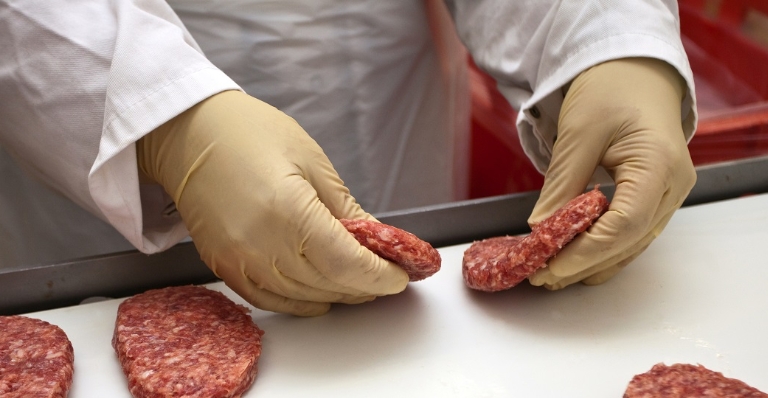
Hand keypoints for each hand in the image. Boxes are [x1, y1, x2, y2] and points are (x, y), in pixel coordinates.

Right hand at [137, 90, 408, 315]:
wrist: (188, 133)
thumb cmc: (250, 133)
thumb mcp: (311, 161)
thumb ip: (345, 208)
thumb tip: (376, 239)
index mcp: (289, 210)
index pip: (346, 263)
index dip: (379, 275)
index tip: (400, 273)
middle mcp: (261, 243)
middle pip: (328, 284)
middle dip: (365, 285)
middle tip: (387, 275)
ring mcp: (238, 260)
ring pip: (303, 297)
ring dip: (338, 294)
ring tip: (360, 283)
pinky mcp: (223, 266)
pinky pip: (269, 301)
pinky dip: (301, 303)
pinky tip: (321, 295)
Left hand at [527, 58, 695, 288]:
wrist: (634, 72)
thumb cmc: (610, 90)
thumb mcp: (578, 132)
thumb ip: (562, 183)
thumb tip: (540, 229)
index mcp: (659, 163)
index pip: (626, 223)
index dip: (587, 251)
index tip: (549, 265)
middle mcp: (674, 185)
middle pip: (630, 241)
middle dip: (584, 263)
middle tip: (542, 276)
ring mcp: (670, 193)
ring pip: (632, 243)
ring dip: (592, 262)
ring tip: (552, 273)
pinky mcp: (657, 196)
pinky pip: (632, 233)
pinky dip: (603, 248)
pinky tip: (575, 257)